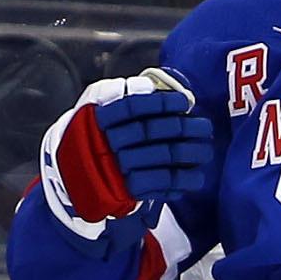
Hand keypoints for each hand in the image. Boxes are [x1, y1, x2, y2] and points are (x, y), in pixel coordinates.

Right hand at [54, 74, 214, 223]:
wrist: (75, 178)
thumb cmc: (94, 137)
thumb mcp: (96, 109)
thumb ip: (120, 95)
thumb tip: (153, 88)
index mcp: (98, 119)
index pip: (133, 107)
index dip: (161, 103)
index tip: (184, 102)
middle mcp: (106, 143)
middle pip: (152, 132)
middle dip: (184, 128)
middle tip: (205, 127)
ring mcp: (116, 168)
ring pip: (161, 157)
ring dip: (190, 154)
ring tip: (205, 150)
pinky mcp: (126, 191)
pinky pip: (159, 184)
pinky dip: (181, 180)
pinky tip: (195, 176)